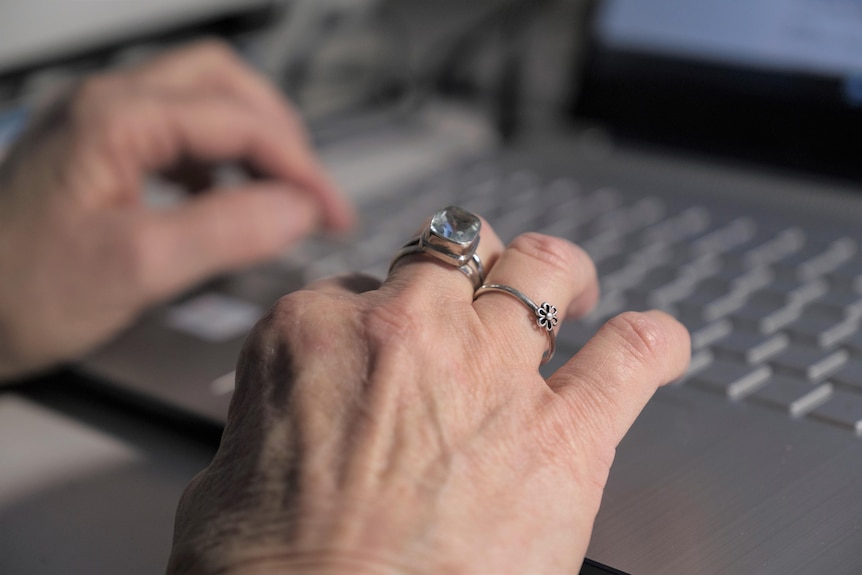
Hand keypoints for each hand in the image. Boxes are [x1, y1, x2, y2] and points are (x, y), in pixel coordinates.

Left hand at [0, 41, 353, 379]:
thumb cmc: (15, 293)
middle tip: (311, 192)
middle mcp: (105, 105)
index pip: (239, 122)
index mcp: (115, 120)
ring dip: (249, 140)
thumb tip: (299, 209)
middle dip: (279, 135)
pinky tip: (222, 195)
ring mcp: (97, 123)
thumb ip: (227, 231)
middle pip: (222, 85)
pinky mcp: (95, 151)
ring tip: (277, 192)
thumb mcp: (137, 268)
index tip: (334, 214)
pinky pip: (174, 130)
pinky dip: (216, 157)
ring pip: (200, 100)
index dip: (300, 167)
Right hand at [168, 218, 689, 573]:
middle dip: (472, 263)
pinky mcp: (564, 436)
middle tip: (488, 284)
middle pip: (455, 252)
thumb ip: (262, 435)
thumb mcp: (225, 484)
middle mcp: (410, 334)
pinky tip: (661, 344)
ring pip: (541, 270)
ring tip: (572, 292)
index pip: (358, 290)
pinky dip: (653, 342)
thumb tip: (277, 437)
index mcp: (316, 335)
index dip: (379, 315)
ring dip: (559, 276)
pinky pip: (630, 355)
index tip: (391, 343)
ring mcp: (491, 374)